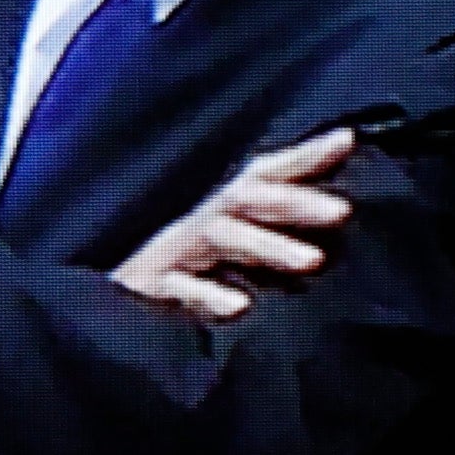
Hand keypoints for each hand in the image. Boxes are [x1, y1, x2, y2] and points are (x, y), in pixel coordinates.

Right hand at [107, 126, 357, 321]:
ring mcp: (171, 252)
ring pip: (220, 236)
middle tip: (341, 212)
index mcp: (218, 208)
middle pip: (246, 198)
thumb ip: (276, 217)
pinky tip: (240, 306)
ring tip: (313, 261)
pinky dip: (207, 294)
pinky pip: (179, 287)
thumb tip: (335, 169)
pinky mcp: (148, 286)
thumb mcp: (229, 243)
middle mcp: (195, 221)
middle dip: (293, 203)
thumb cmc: (180, 276)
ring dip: (267, 245)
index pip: (263, 174)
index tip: (345, 141)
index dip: (302, 156)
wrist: (109, 313)